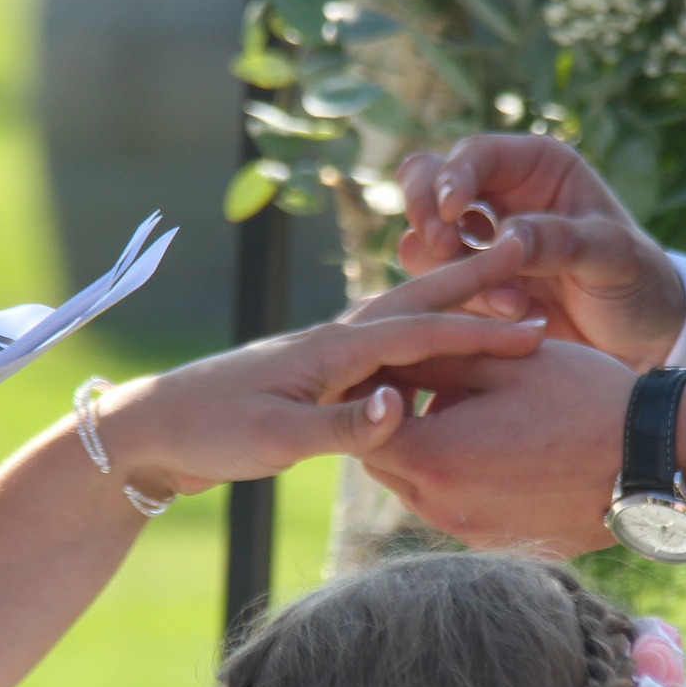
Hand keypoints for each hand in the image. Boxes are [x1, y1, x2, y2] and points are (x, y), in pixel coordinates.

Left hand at [98, 247, 547, 497]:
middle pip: (417, 301)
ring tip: (493, 282)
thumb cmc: (209, 431)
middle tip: (521, 247)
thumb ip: (340, 427)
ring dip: (448, 298)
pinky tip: (432, 341)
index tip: (536, 330)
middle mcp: (333, 340)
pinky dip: (421, 333)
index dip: (481, 332)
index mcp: (332, 350)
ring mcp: (326, 354)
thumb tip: (399, 408)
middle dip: (472, 278)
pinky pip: (385, 345)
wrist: (149, 428)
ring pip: (402, 317)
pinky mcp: (317, 375)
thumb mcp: (275, 439)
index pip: (422, 332)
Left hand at [361, 339, 635, 554]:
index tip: (396, 366)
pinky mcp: (500, 544)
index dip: (373, 392)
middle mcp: (441, 507)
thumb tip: (388, 360)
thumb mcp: (502, 363)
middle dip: (397, 424)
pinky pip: (459, 509)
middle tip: (428, 384)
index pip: (367, 427)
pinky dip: (464, 480)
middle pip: (387, 462)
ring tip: (474, 414)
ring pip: (421, 488)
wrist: (651, 463)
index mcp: (433, 457)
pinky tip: (503, 450)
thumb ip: (432, 362)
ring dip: (431, 452)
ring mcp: (471, 532)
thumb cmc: (581, 399)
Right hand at [398, 134, 685, 371]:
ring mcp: (480, 244)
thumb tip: (506, 238)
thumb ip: (562, 242)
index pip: (474, 154)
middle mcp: (500, 197)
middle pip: (426, 182)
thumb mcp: (613, 257)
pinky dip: (465, 308)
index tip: (451, 213)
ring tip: (514, 305)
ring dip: (456, 276)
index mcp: (536, 168)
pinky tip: (517, 323)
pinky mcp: (473, 288)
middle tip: (445, 250)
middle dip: (426, 214)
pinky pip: (439, 291)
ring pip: (425, 243)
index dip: (452, 177)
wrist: (642, 339)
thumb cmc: (639, 281)